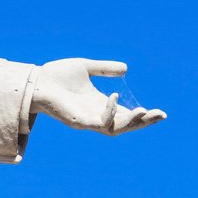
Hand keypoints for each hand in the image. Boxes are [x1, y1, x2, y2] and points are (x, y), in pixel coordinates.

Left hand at [31, 58, 165, 133]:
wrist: (36, 80)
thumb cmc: (57, 75)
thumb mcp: (86, 68)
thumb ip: (105, 69)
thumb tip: (126, 68)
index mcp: (101, 104)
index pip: (127, 114)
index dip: (143, 115)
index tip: (161, 112)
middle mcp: (97, 114)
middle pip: (126, 125)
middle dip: (143, 122)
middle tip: (160, 115)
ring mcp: (88, 120)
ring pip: (115, 129)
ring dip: (130, 122)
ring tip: (143, 111)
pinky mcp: (78, 121)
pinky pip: (98, 122)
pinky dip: (108, 112)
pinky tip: (112, 97)